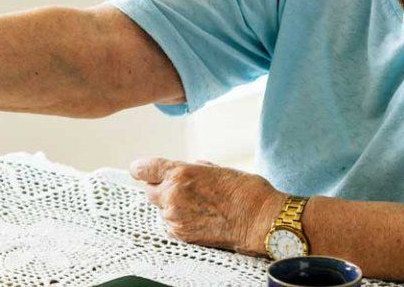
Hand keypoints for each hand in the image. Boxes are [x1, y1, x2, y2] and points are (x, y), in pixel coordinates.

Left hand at [130, 157, 281, 253]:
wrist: (261, 220)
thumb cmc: (244, 190)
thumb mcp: (215, 169)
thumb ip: (191, 168)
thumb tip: (182, 168)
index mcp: (179, 173)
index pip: (142, 168)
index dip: (142, 169)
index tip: (143, 171)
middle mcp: (172, 195)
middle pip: (149, 190)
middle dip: (160, 188)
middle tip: (180, 190)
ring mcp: (176, 217)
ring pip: (161, 209)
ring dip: (171, 206)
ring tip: (197, 206)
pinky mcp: (182, 235)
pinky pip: (171, 225)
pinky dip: (179, 221)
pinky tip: (199, 218)